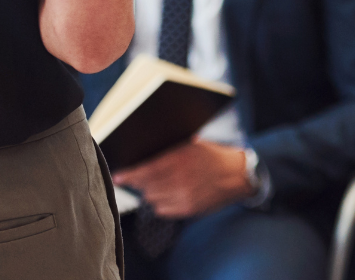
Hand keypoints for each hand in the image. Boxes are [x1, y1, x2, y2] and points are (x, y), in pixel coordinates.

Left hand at [111, 139, 254, 218]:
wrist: (235, 175)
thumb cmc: (211, 155)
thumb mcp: (191, 144)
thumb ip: (170, 150)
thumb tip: (146, 152)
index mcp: (180, 159)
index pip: (146, 170)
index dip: (129, 175)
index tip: (118, 177)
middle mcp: (180, 180)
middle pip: (146, 187)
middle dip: (138, 182)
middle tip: (135, 178)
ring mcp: (185, 197)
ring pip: (153, 198)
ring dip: (149, 192)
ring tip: (152, 184)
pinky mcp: (188, 209)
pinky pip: (163, 209)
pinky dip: (159, 202)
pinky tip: (164, 193)